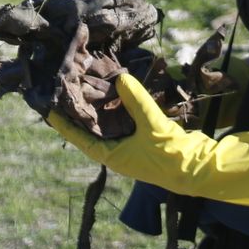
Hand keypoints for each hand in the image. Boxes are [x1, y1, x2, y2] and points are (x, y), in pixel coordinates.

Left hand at [46, 74, 248, 212]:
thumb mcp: (152, 127)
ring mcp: (132, 147)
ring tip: (87, 89)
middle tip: (67, 92)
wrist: (200, 169)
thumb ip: (136, 102)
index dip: (64, 125)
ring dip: (99, 109)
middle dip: (81, 112)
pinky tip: (116, 93)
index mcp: (113, 156)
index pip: (81, 139)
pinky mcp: (145, 139)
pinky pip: (125, 121)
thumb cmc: (172, 156)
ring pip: (108, 125)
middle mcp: (118, 153)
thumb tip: (120, 79)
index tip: (48, 112)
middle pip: (92, 130)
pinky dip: (119, 108)